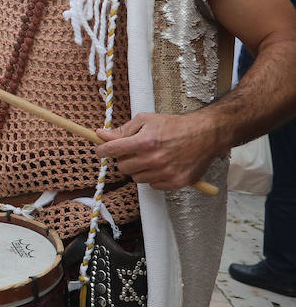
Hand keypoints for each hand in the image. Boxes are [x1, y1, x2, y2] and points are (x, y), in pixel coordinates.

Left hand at [96, 111, 225, 190]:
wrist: (205, 134)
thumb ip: (123, 129)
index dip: (102, 150)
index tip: (100, 150)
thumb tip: (101, 135)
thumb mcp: (146, 120)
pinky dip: (153, 177)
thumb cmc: (174, 125)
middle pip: (123, 167)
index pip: (113, 150)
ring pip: (136, 178)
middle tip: (133, 151)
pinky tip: (162, 166)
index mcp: (145, 142)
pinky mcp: (176, 183)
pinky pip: (153, 185)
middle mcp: (154, 159)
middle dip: (124, 159)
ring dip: (139, 169)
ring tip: (150, 158)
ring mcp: (166, 173)